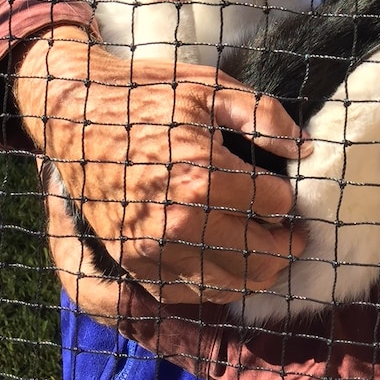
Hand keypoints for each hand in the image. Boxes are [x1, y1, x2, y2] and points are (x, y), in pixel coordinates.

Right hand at [14, 26, 310, 302]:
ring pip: (230, 286)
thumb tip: (303, 148)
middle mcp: (178, 222)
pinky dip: (215, 283)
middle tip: (292, 230)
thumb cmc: (146, 94)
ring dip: (256, 270)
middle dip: (285, 243)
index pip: (276, 205)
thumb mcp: (208, 86)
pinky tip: (221, 258)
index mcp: (202, 175)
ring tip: (261, 244)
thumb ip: (262, 115)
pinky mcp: (132, 263)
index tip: (280, 186)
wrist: (76, 112)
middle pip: (262, 258)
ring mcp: (152, 249)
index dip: (285, 194)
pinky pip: (189, 294)